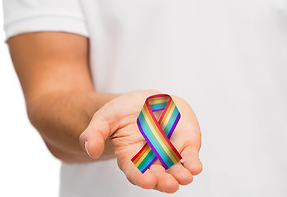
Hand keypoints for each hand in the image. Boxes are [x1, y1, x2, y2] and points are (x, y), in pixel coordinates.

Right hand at [79, 90, 201, 192]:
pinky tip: (195, 167)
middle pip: (158, 175)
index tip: (147, 181)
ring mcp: (169, 153)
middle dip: (164, 181)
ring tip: (185, 178)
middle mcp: (151, 160)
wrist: (145, 101)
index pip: (135, 172)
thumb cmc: (122, 112)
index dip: (141, 177)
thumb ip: (94, 134)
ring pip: (176, 169)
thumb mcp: (104, 119)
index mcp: (130, 157)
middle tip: (170, 185)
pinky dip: (193, 163)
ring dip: (181, 175)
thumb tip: (91, 150)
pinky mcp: (185, 144)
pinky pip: (190, 156)